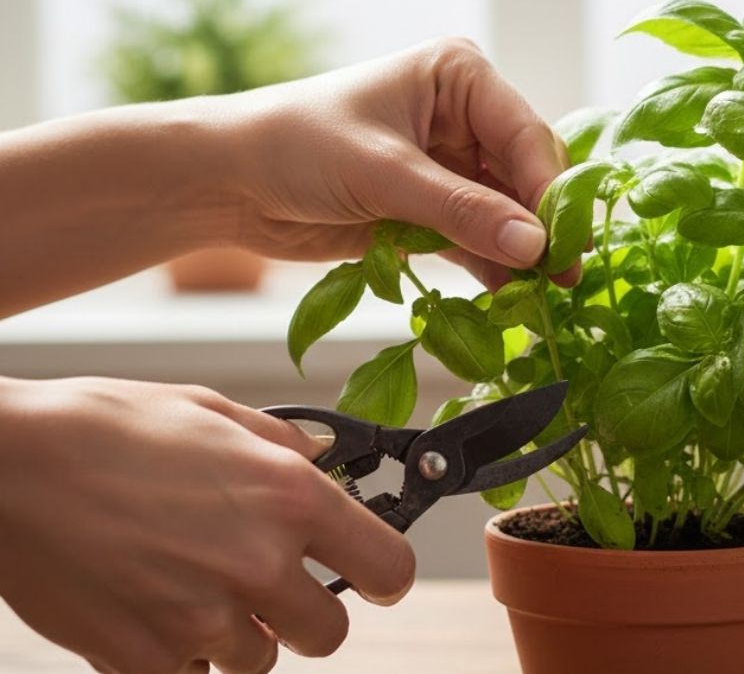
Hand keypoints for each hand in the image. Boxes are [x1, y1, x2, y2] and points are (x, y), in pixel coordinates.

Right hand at [0, 377, 414, 673]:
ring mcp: (202, 619)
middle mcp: (258, 563)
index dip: (383, 574)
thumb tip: (326, 460)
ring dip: (238, 635)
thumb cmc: (103, 428)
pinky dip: (178, 654)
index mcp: (289, 497)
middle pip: (329, 632)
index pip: (389, 568)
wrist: (5, 466)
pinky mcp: (146, 659)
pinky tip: (151, 606)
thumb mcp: (211, 411)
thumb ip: (282, 445)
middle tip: (265, 582)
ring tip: (191, 585)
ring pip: (258, 660)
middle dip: (303, 611)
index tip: (369, 574)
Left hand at [224, 38, 573, 289]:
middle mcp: (462, 117)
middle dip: (541, 226)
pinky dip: (492, 267)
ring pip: (507, 213)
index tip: (562, 243)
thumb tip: (532, 246)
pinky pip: (478, 240)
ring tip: (542, 296)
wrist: (229, 182)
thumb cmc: (294, 145)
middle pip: (525, 175)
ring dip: (521, 253)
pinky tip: (509, 296)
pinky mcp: (433, 209)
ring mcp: (450, 165)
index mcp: (457, 78)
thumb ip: (460, 211)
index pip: (524, 134)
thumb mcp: (382, 173)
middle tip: (564, 275)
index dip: (549, 191)